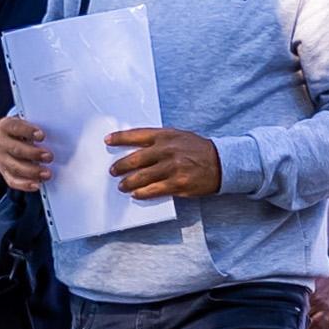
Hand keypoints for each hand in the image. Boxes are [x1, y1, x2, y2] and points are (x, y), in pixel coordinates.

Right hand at [0, 112, 54, 190]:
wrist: (18, 139)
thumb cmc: (29, 130)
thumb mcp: (32, 123)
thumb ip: (41, 125)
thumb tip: (61, 131)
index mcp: (6, 125)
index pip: (14, 127)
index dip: (27, 131)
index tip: (42, 136)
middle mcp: (1, 142)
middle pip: (15, 149)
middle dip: (33, 154)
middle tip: (49, 156)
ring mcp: (1, 158)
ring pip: (14, 167)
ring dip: (32, 171)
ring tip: (47, 174)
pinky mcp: (5, 172)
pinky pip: (12, 181)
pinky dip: (25, 184)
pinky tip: (37, 185)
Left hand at [108, 125, 223, 201]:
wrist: (221, 162)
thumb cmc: (197, 149)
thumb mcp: (179, 136)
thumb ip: (159, 140)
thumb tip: (136, 149)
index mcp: (166, 135)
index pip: (137, 134)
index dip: (120, 138)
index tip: (108, 140)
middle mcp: (167, 150)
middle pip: (136, 159)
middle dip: (121, 166)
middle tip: (113, 171)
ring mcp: (172, 167)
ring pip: (142, 177)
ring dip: (128, 182)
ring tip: (122, 186)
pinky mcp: (177, 183)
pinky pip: (154, 190)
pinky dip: (143, 193)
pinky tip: (136, 194)